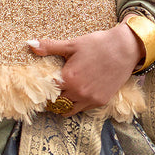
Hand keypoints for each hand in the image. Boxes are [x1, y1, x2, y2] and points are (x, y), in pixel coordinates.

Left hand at [28, 23, 142, 114]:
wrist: (124, 49)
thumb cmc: (97, 44)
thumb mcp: (72, 44)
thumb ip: (50, 47)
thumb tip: (30, 44)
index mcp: (69, 79)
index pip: (49, 91)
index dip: (44, 89)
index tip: (41, 87)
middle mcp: (78, 92)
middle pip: (57, 104)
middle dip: (52, 99)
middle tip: (50, 93)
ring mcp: (90, 99)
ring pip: (69, 110)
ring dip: (64, 105)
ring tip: (62, 96)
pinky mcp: (100, 102)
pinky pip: (83, 109)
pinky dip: (77, 104)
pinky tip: (77, 94)